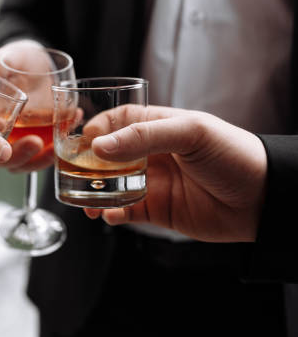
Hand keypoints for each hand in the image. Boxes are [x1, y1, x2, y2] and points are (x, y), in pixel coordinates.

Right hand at [0, 39, 53, 172]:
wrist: (38, 67)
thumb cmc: (15, 61)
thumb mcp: (4, 59)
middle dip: (15, 153)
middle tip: (34, 142)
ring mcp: (15, 142)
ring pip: (20, 162)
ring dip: (37, 160)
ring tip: (54, 147)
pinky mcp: (35, 146)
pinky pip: (42, 157)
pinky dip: (56, 150)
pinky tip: (72, 123)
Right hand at [83, 105, 266, 241]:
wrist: (264, 199)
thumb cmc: (234, 155)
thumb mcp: (190, 133)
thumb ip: (144, 136)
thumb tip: (100, 147)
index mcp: (159, 127)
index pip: (118, 121)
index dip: (97, 129)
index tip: (83, 141)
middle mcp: (152, 154)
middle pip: (107, 156)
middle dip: (87, 164)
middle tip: (72, 174)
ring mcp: (152, 182)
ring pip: (111, 185)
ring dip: (94, 192)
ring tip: (85, 201)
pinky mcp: (157, 210)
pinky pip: (126, 211)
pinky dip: (112, 214)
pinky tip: (108, 215)